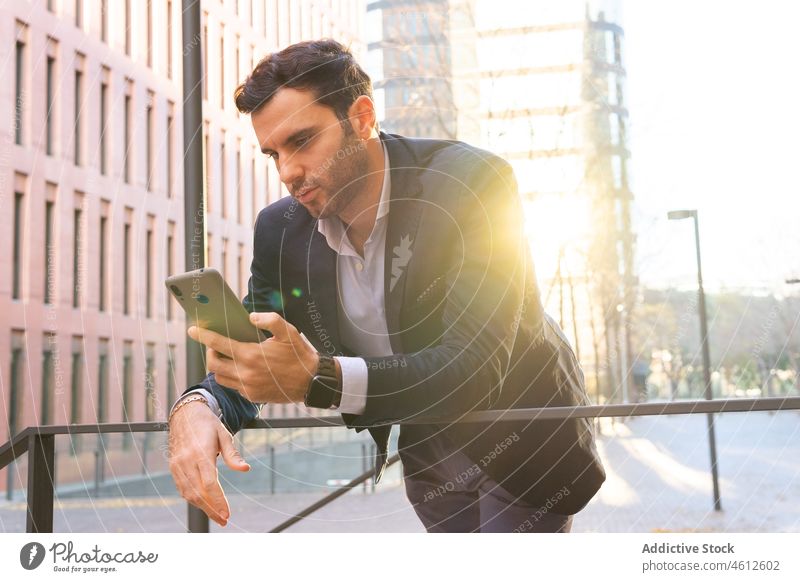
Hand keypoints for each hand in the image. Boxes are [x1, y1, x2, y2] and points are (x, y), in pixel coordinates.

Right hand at [168, 400, 249, 526]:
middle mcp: (187, 461)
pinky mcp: (173, 467)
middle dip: (211, 510)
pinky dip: (193, 498)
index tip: (227, 513)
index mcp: (201, 453)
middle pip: (198, 493)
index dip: (218, 501)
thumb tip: (245, 469)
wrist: (185, 414)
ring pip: (189, 493)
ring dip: (202, 507)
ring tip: (216, 515)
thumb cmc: (208, 425)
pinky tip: (204, 503)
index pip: (209, 484)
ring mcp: (178, 465)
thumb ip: (232, 455)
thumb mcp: (224, 435)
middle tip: (224, 520)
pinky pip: (182, 488)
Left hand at [187, 312, 318, 403]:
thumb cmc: (299, 354)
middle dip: (210, 352)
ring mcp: (247, 387)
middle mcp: (245, 373)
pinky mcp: (252, 396)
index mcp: (251, 355)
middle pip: (213, 363)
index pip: (218, 343)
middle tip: (216, 345)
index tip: (192, 329)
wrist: (311, 382)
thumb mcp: (288, 331)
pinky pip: (233, 386)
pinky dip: (231, 376)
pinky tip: (241, 368)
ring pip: (219, 377)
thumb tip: (250, 317)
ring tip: (227, 357)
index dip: (203, 335)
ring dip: (219, 366)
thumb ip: (269, 319)